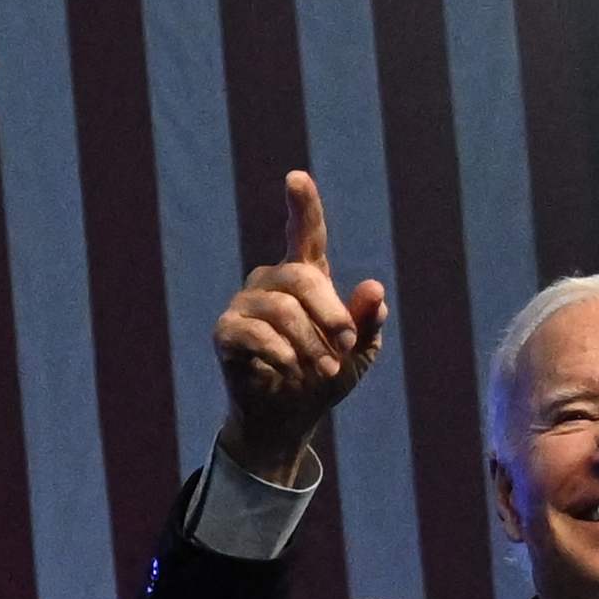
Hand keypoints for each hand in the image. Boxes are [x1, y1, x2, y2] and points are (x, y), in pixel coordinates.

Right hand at [211, 167, 386, 479]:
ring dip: (310, 343)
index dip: (303, 205)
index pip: (305, 234)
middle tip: (348, 345)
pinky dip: (281, 355)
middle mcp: (271, 281)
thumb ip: (367, 322)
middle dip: (331, 313)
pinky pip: (253, 333)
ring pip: (281, 309)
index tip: (296, 177)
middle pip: (302, 278)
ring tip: (323, 369)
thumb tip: (373, 289)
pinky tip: (290, 372)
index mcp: (305, 277)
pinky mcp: (226, 332)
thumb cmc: (324, 379)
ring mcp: (244, 304)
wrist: (288, 420)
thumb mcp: (358, 353)